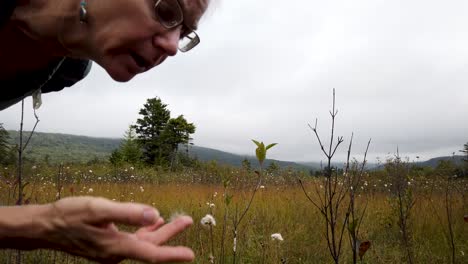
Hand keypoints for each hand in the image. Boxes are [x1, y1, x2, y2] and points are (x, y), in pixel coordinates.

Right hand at [41, 196, 193, 262]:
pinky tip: (151, 222)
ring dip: (160, 232)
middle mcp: (115, 254)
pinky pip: (132, 241)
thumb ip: (127, 212)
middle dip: (170, 234)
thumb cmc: (69, 215)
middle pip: (150, 246)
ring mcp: (110, 251)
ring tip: (177, 220)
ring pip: (142, 243)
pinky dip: (144, 231)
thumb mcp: (98, 208)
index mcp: (115, 247)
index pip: (150, 254)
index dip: (171, 254)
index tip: (190, 255)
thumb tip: (155, 215)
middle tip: (188, 220)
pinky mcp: (106, 246)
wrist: (45, 227)